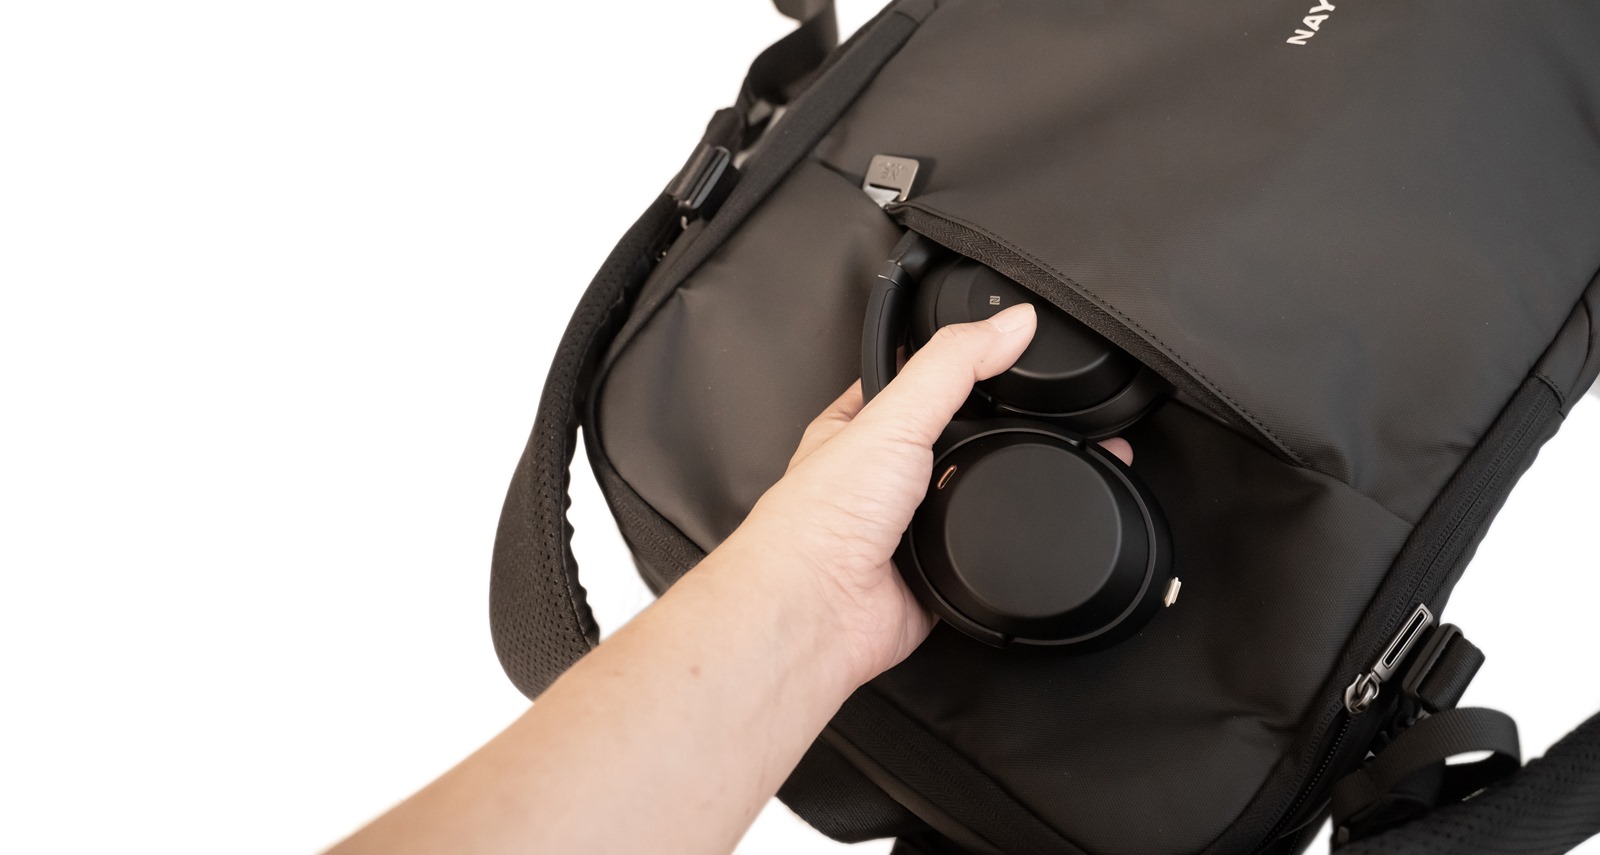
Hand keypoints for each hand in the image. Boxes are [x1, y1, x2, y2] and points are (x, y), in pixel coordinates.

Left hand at [717, 303, 1133, 686]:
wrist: (816, 612)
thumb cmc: (818, 520)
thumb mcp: (894, 417)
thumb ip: (953, 365)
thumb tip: (1011, 322)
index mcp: (858, 427)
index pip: (916, 378)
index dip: (959, 363)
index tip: (1008, 347)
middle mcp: (878, 478)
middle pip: (951, 441)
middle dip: (983, 438)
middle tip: (1021, 423)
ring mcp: (906, 529)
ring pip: (970, 499)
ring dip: (988, 497)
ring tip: (1003, 483)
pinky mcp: (932, 578)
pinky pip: (981, 555)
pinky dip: (994, 549)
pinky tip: (999, 539)